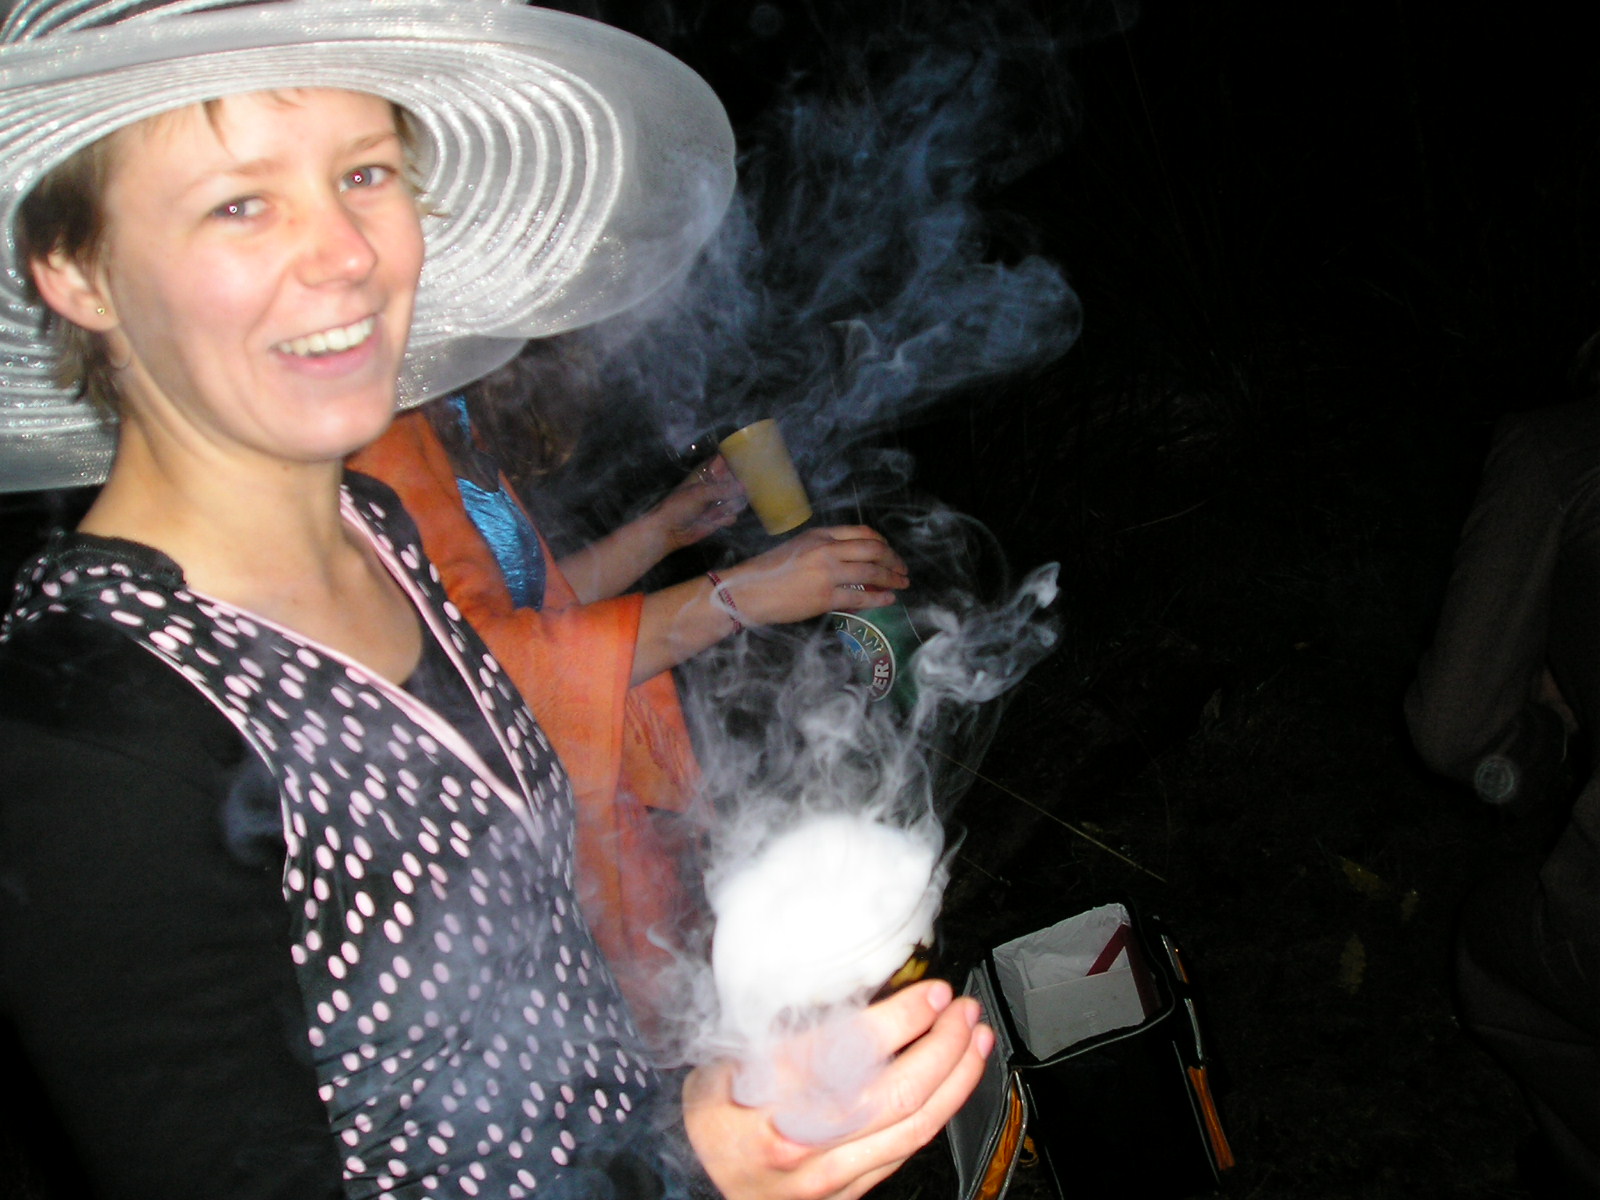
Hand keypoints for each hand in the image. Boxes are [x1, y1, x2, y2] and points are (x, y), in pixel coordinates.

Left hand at [651, 456, 746, 552]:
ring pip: (738, 499)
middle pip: (736, 480)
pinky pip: (733, 516)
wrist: (669, 530)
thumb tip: (744, 487)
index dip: (737, 459)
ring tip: (718, 509)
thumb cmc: (679, 506)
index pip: (726, 461)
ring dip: (732, 505)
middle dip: (740, 485)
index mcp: (707, 473)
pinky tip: (714, 520)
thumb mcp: (699, 493)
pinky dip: (726, 518)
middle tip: (740, 490)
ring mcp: (720, 501)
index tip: (749, 461)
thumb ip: (722, 489)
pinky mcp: (721, 518)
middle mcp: (716, 485)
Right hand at [683, 981, 992, 1199]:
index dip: (902, 1020)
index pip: (851, 1053)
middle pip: (896, 1095)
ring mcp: (826, 1177)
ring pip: (912, 1129)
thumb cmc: (714, 1111)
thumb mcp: (730, 1055)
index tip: (931, 993)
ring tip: (975, 1040)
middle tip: (962, 1011)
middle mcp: (801, 1143)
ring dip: (955, 1079)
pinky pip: (902, 1153)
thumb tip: (852, 985)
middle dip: (943, 1047)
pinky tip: (952, 1084)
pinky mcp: (844, 1194)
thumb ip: (786, 1029)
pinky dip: (935, 1112)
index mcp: (768, 1098)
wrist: (695, 1181)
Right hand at [718, 527, 909, 626]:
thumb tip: (852, 562)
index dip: (882, 543)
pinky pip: (861, 598)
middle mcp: (826, 548)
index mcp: (820, 534)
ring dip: (892, 578)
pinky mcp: (825, 596)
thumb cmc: (768, 572)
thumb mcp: (798, 549)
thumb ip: (824, 550)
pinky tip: (889, 599)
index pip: (862, 532)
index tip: (890, 553)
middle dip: (893, 560)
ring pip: (871, 572)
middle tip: (903, 569)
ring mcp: (827, 572)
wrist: (747, 591)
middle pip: (873, 549)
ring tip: (902, 584)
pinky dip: (879, 598)